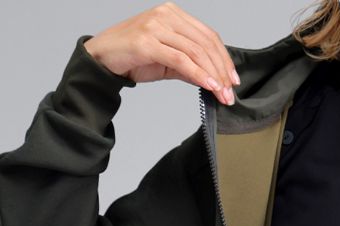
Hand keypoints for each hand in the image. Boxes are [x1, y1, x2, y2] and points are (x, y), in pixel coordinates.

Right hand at [82, 2, 238, 106]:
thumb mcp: (168, 61)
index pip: (208, 36)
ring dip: (213, 76)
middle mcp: (166, 15)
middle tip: (230, 93)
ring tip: (222, 94)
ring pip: (196, 51)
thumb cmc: (133, 56)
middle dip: (222, 71)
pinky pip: (181, 60)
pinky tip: (209, 86)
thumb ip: (190, 66)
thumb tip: (213, 80)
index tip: (233, 79)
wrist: (102, 58)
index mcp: (173, 14)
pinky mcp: (148, 42)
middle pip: (205, 43)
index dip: (224, 59)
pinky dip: (198, 74)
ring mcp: (156, 26)